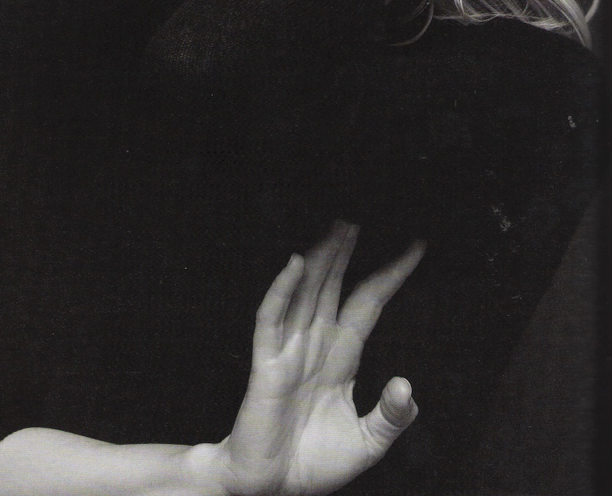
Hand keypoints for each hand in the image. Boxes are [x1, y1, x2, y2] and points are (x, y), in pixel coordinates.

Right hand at [215, 223, 423, 495]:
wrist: (271, 490)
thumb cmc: (313, 464)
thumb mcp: (367, 443)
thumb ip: (391, 417)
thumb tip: (407, 384)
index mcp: (341, 357)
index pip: (368, 304)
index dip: (390, 275)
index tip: (415, 247)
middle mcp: (316, 345)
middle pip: (335, 287)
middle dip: (348, 253)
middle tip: (360, 215)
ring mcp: (290, 351)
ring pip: (307, 294)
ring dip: (322, 260)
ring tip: (337, 229)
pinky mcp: (267, 366)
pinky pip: (273, 320)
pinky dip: (283, 291)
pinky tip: (296, 266)